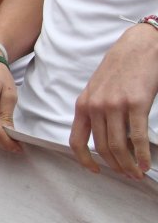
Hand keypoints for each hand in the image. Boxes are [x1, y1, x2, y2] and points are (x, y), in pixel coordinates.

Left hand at [69, 24, 157, 178]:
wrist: (138, 47)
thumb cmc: (120, 68)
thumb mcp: (97, 89)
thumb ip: (95, 110)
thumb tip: (101, 135)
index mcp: (83, 104)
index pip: (76, 140)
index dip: (84, 160)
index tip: (95, 170)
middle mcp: (96, 106)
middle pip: (102, 147)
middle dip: (115, 166)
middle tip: (127, 175)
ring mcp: (115, 105)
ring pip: (119, 146)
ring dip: (129, 164)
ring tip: (137, 173)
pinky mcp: (136, 103)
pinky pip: (138, 137)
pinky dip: (143, 155)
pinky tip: (147, 163)